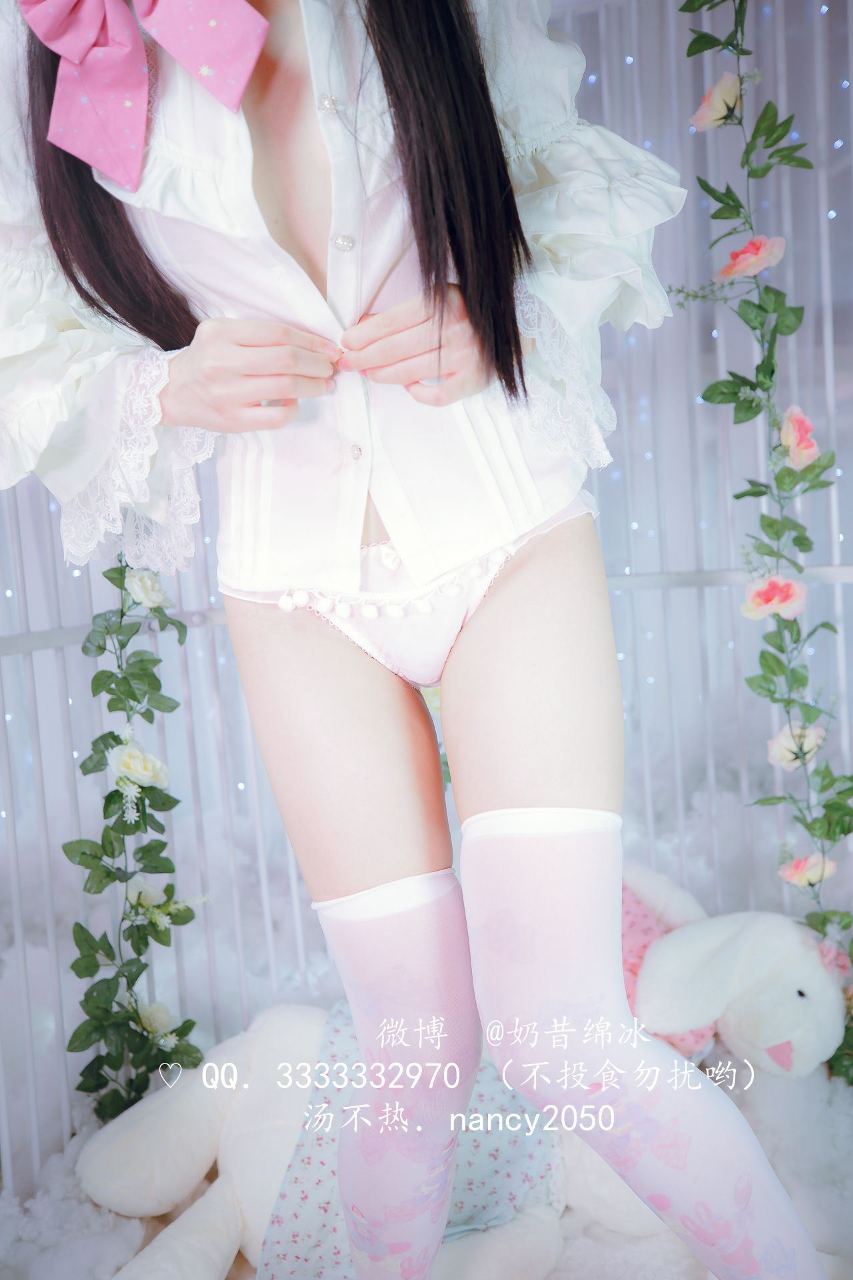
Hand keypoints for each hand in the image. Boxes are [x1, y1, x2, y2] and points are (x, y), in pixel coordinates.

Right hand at [158, 317, 340, 432]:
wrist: (172, 392)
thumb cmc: (206, 359)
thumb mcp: (220, 332)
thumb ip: (256, 332)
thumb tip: (307, 340)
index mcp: (221, 335)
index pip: (278, 333)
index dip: (311, 340)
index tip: (329, 347)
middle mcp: (223, 363)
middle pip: (286, 359)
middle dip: (318, 362)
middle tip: (330, 366)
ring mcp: (228, 394)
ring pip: (286, 387)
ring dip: (314, 385)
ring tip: (324, 383)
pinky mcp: (234, 420)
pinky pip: (276, 416)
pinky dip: (293, 408)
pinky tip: (295, 401)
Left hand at [337, 286, 493, 405]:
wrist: (513, 325)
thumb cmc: (466, 312)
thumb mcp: (436, 300)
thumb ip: (401, 314)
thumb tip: (361, 327)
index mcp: (444, 302)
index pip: (392, 322)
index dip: (363, 335)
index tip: (346, 343)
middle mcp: (455, 329)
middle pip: (395, 349)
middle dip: (364, 358)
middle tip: (347, 363)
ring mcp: (465, 357)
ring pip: (409, 373)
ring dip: (382, 375)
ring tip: (368, 373)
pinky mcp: (473, 380)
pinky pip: (435, 396)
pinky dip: (417, 393)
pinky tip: (408, 386)